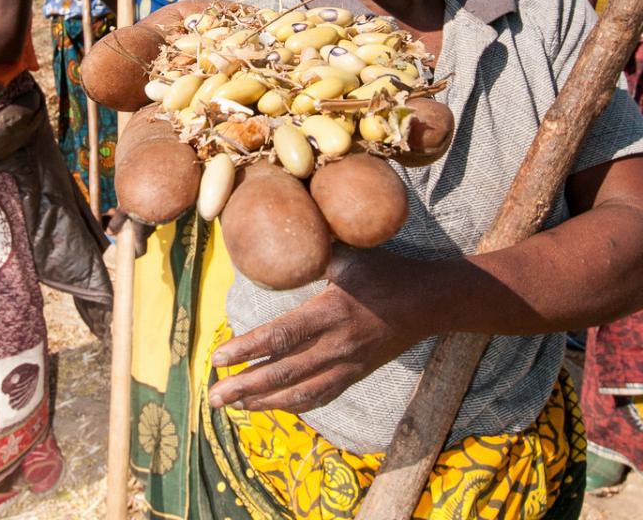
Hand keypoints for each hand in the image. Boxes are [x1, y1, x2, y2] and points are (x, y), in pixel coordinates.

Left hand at [207, 248, 434, 412]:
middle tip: (212, 395)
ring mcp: (348, 365)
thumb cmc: (387, 272)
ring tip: (231, 405)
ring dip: (263, 401)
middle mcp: (338, 346)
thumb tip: (276, 236)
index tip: (217, 358)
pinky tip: (268, 406)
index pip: (281, 336)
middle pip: (284, 372)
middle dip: (245, 386)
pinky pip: (320, 396)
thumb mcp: (351, 256)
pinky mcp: (356, 375)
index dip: (247, 349)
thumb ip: (313, 252)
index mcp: (331, 313)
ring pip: (300, 392)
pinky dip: (291, 404)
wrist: (430, 302)